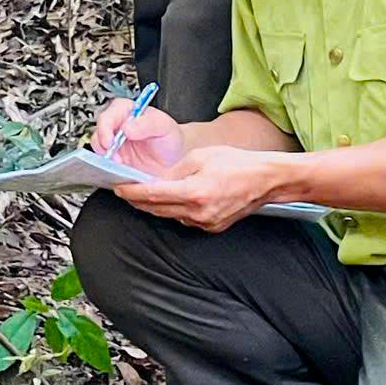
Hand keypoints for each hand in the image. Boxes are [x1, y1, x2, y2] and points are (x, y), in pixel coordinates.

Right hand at [90, 99, 183, 173]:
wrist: (175, 160)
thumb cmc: (170, 139)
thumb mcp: (164, 127)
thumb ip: (148, 123)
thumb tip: (128, 126)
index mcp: (127, 112)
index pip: (109, 114)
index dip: (105, 128)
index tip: (110, 141)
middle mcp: (117, 126)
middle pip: (98, 132)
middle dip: (103, 145)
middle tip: (115, 158)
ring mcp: (114, 144)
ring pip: (97, 149)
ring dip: (104, 158)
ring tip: (119, 166)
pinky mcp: (113, 160)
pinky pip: (103, 163)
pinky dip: (107, 168)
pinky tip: (118, 171)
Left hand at [115, 145, 282, 232]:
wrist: (266, 180)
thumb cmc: (238, 164)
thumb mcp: (201, 157)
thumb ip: (174, 171)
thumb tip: (155, 179)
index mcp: (194, 192)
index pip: (152, 195)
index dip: (131, 192)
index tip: (118, 188)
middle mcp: (199, 213)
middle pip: (157, 209)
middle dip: (138, 200)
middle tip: (125, 190)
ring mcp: (206, 223)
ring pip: (169, 216)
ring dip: (155, 206)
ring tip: (145, 193)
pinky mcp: (212, 227)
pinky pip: (184, 219)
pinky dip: (174, 210)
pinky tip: (171, 199)